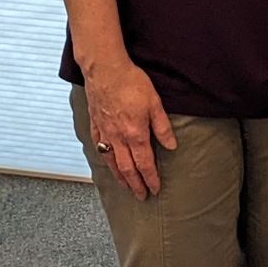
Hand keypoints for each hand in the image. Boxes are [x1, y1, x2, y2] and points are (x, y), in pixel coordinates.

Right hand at [86, 57, 177, 198]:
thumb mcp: (155, 103)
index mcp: (135, 134)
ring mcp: (105, 133)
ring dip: (120, 177)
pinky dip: (104, 160)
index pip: (144, 164)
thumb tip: (171, 146)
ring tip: (126, 187)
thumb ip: (162, 127)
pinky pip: (99, 148)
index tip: (155, 189)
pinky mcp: (95, 125)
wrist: (105, 70)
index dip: (150, 179)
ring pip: (111, 162)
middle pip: (127, 168)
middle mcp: (118, 138)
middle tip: (141, 196)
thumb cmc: (131, 83)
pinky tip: (107, 163)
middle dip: (135, 185)